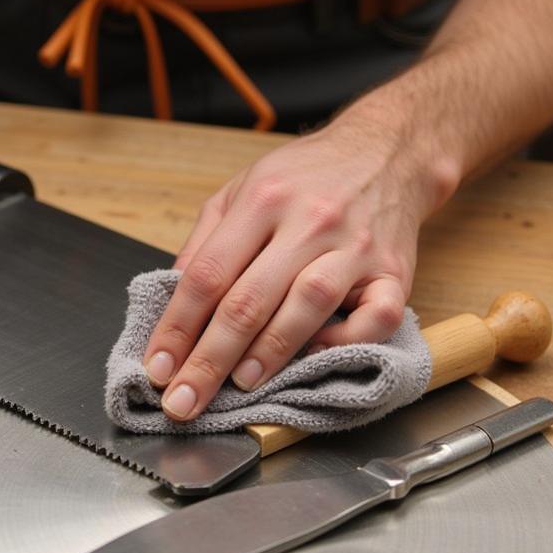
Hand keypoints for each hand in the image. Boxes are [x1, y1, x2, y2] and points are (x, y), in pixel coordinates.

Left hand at [143, 112, 455, 420]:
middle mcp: (309, 221)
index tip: (157, 367)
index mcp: (262, 199)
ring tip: (240, 384)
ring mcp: (355, 247)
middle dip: (209, 359)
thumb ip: (205, 241)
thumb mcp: (242, 189)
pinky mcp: (395, 272)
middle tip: (184, 400)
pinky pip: (377, 316)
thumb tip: (171, 300)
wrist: (386, 152)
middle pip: (249, 299)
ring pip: (308, 305)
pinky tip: (314, 356)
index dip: (177, 327)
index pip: (207, 273)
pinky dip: (345, 342)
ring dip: (269, 351)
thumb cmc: (305, 177)